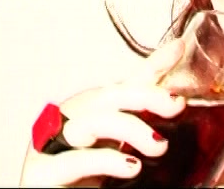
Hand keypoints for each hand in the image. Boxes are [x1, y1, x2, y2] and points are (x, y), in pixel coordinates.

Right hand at [20, 39, 185, 187]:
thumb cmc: (82, 176)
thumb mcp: (120, 146)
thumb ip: (144, 123)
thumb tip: (178, 110)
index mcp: (94, 111)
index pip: (128, 84)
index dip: (154, 65)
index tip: (179, 47)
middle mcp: (74, 119)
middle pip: (110, 96)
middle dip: (146, 95)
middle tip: (176, 104)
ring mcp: (56, 142)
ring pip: (92, 121)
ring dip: (129, 128)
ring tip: (158, 145)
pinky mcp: (44, 171)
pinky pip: (75, 160)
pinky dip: (105, 160)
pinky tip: (130, 167)